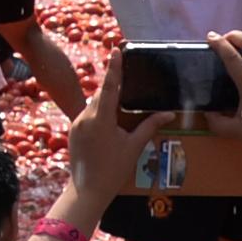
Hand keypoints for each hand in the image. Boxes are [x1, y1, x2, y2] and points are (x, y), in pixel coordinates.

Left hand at [62, 67, 172, 214]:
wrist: (87, 190)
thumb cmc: (113, 170)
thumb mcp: (134, 146)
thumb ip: (149, 126)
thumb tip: (168, 113)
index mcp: (101, 118)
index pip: (109, 86)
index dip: (114, 67)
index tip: (116, 49)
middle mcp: (85, 116)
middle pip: (101, 94)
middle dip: (112, 85)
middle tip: (124, 71)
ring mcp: (77, 123)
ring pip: (94, 104)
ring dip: (106, 101)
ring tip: (120, 98)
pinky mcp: (73, 130)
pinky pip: (87, 114)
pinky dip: (99, 112)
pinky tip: (109, 119)